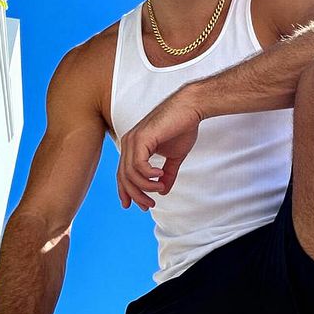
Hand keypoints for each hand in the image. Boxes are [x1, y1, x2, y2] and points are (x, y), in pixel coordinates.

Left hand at [117, 89, 202, 209]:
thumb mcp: (175, 156)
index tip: (138, 206)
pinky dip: (148, 175)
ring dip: (146, 186)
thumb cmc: (183, 127)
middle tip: (149, 204)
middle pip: (124, 177)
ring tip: (160, 188)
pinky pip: (138, 166)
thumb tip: (164, 190)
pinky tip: (159, 176)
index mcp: (133, 146)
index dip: (128, 192)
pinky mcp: (141, 138)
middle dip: (136, 194)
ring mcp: (133, 140)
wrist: (190, 108)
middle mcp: (129, 143)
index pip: (123, 173)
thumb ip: (167, 173)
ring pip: (130, 174)